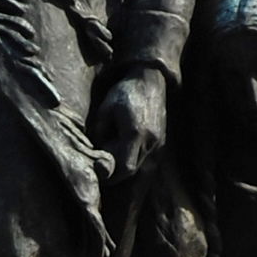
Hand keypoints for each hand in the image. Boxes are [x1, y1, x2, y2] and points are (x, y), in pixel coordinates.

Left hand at [92, 66, 168, 186]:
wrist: (150, 81)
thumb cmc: (124, 94)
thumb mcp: (105, 111)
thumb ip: (99, 134)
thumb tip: (96, 154)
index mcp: (135, 133)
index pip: (124, 168)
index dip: (111, 174)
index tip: (99, 168)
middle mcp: (150, 141)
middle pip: (131, 170)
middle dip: (115, 170)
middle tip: (103, 160)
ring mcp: (158, 142)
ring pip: (138, 164)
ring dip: (124, 163)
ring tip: (113, 148)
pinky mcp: (161, 141)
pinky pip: (144, 156)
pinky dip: (132, 156)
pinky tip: (124, 144)